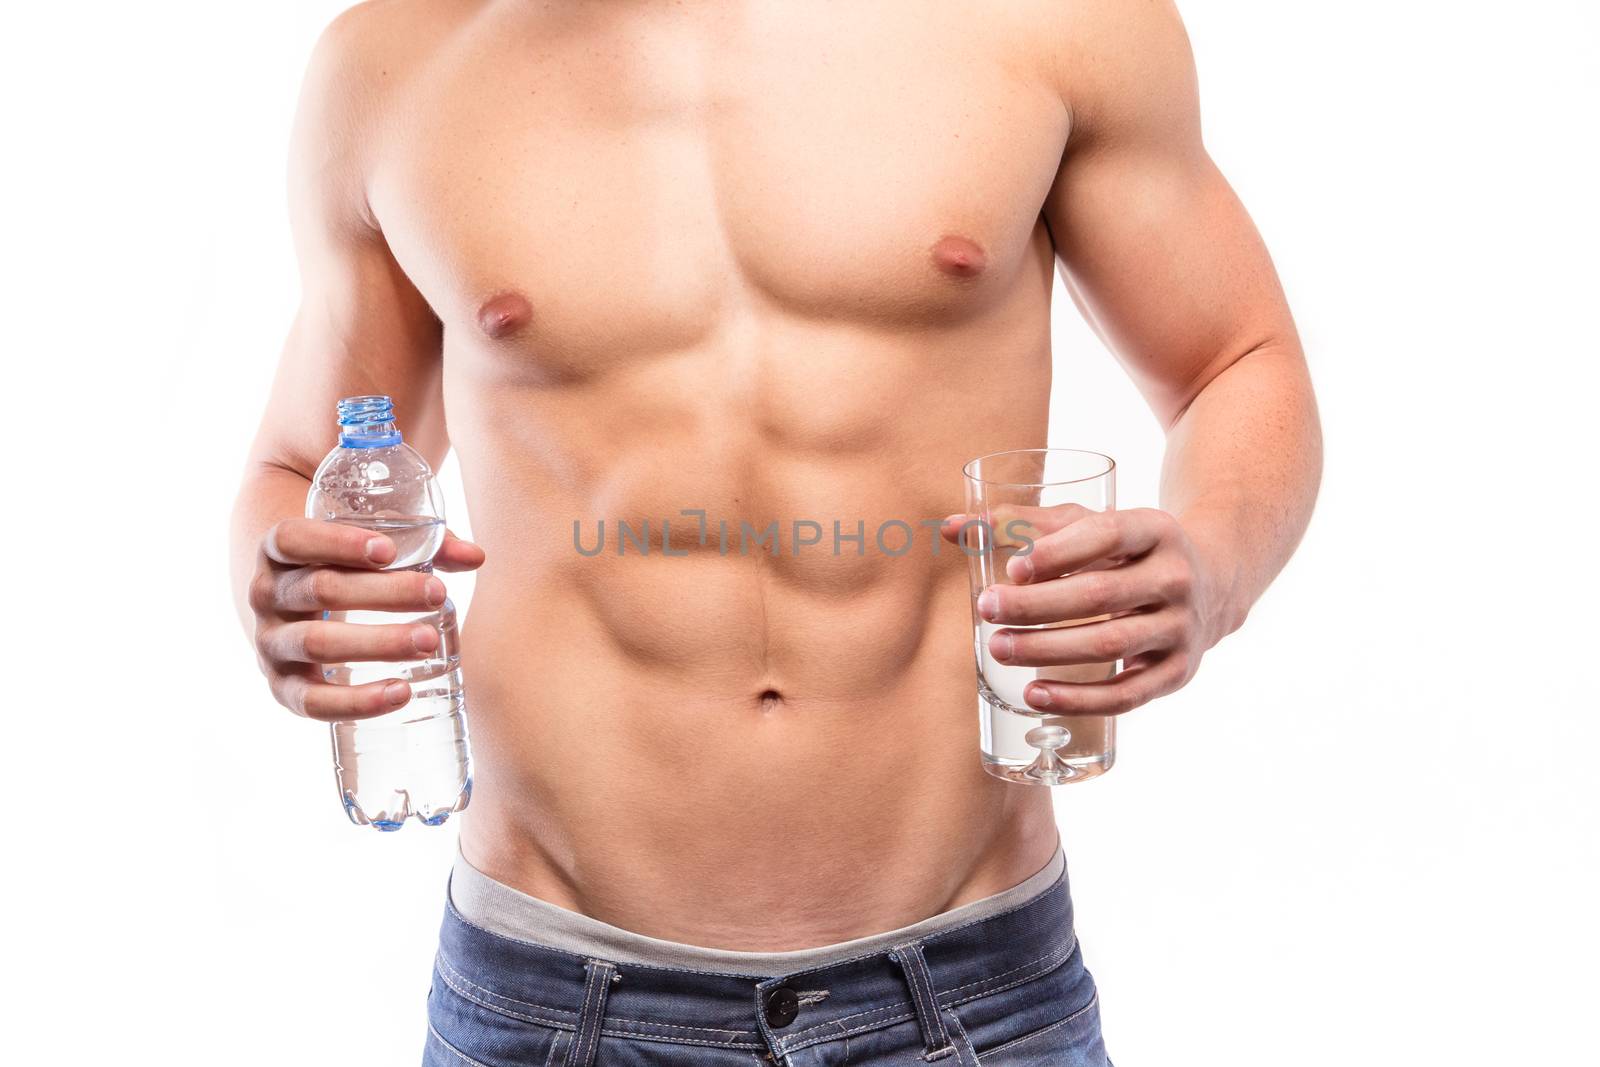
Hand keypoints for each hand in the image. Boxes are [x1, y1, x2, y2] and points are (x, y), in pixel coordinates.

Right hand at [248, 518, 485, 720]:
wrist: (296, 610)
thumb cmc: (344, 568)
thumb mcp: (369, 547)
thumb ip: (423, 546)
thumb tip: (475, 557)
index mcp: (276, 551)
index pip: (292, 539)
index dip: (337, 543)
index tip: (389, 550)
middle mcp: (265, 596)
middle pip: (319, 590)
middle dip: (382, 593)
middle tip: (437, 595)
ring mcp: (270, 644)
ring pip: (317, 643)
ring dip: (377, 643)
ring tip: (429, 641)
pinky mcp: (283, 687)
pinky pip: (313, 701)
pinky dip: (357, 701)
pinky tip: (402, 691)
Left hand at [942, 506, 1227, 715]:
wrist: (1212, 583)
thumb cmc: (1125, 550)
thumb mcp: (1087, 525)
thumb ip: (1021, 523)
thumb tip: (950, 526)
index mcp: (1155, 529)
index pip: (1106, 536)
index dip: (1058, 553)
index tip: (1013, 568)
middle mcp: (1176, 577)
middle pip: (1100, 596)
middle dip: (1037, 606)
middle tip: (988, 609)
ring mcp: (1181, 628)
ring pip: (1108, 645)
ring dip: (1048, 651)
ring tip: (998, 648)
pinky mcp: (1177, 672)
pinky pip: (1126, 695)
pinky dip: (1078, 699)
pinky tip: (1034, 694)